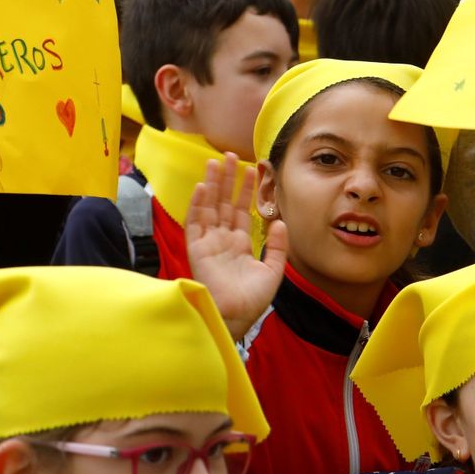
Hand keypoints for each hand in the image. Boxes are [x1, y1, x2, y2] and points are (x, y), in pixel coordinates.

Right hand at [186, 154, 285, 338]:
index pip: (241, 211)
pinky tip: (202, 187)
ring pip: (208, 207)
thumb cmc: (253, 300)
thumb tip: (279, 221)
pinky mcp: (196, 250)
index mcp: (239, 245)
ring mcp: (208, 244)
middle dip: (226, 181)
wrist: (236, 317)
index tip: (251, 170)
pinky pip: (195, 223)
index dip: (245, 191)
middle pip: (223, 204)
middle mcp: (222, 241)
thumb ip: (277, 246)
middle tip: (228, 157)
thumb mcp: (273, 269)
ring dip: (211, 185)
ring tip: (214, 162)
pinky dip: (197, 205)